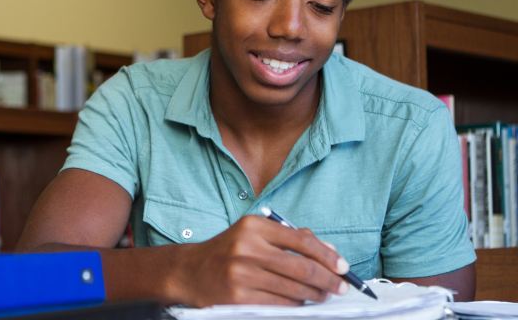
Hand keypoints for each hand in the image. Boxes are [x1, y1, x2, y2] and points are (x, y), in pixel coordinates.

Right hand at [167, 214, 349, 306]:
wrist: (190, 271)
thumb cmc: (228, 251)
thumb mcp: (253, 235)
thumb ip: (289, 238)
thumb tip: (328, 252)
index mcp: (254, 227)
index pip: (301, 240)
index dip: (327, 256)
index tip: (343, 267)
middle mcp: (247, 248)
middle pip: (302, 268)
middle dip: (328, 280)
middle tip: (340, 286)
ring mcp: (241, 274)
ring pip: (294, 289)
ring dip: (314, 295)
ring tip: (322, 295)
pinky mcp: (238, 297)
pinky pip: (279, 304)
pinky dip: (295, 305)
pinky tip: (300, 302)